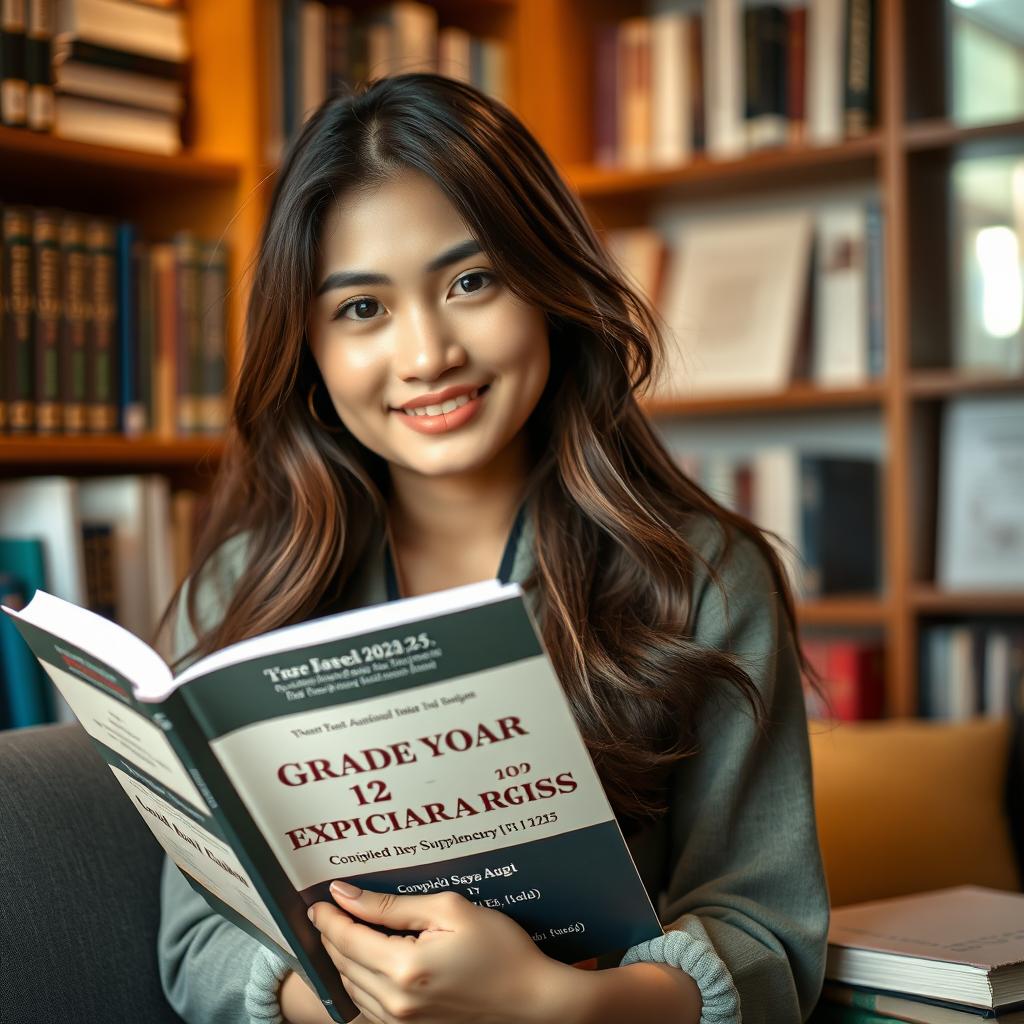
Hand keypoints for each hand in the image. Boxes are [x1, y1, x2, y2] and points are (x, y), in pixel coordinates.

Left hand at [306, 881, 581, 1023]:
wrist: (531, 999)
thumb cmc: (499, 949)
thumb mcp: (448, 910)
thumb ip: (393, 906)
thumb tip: (348, 896)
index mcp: (404, 967)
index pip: (347, 939)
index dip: (329, 917)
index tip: (319, 899)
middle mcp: (396, 1001)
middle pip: (344, 964)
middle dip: (332, 934)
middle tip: (329, 909)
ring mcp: (402, 1022)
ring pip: (351, 987)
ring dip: (343, 958)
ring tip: (346, 930)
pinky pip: (368, 1006)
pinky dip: (359, 981)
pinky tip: (366, 961)